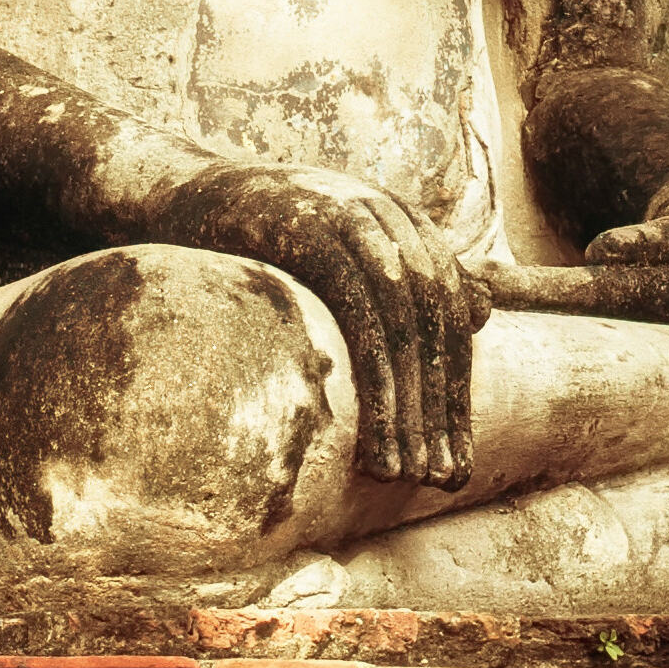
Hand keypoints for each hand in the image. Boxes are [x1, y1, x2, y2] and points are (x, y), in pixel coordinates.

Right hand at [146, 160, 488, 485]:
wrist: (187, 190)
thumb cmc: (262, 234)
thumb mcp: (343, 255)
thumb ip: (406, 282)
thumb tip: (481, 315)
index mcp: (402, 220)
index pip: (450, 312)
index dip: (456, 389)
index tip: (456, 458)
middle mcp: (388, 215)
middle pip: (436, 320)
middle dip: (441, 406)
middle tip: (442, 477)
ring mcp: (353, 219)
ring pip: (404, 323)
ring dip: (410, 405)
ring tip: (406, 472)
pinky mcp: (314, 231)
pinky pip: (362, 315)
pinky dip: (377, 380)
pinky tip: (376, 434)